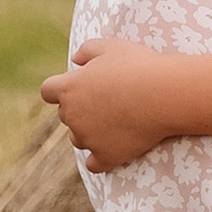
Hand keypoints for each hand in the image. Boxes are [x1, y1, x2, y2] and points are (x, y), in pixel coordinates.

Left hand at [41, 40, 177, 171]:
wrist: (163, 95)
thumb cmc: (138, 66)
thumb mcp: (111, 46)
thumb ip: (87, 50)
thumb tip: (76, 60)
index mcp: (69, 88)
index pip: (48, 91)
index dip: (60, 90)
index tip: (76, 89)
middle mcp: (72, 115)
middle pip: (65, 115)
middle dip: (80, 110)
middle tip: (108, 102)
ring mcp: (88, 138)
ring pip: (78, 139)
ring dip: (89, 133)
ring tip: (115, 124)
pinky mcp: (106, 156)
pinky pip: (94, 165)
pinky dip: (101, 159)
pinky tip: (112, 152)